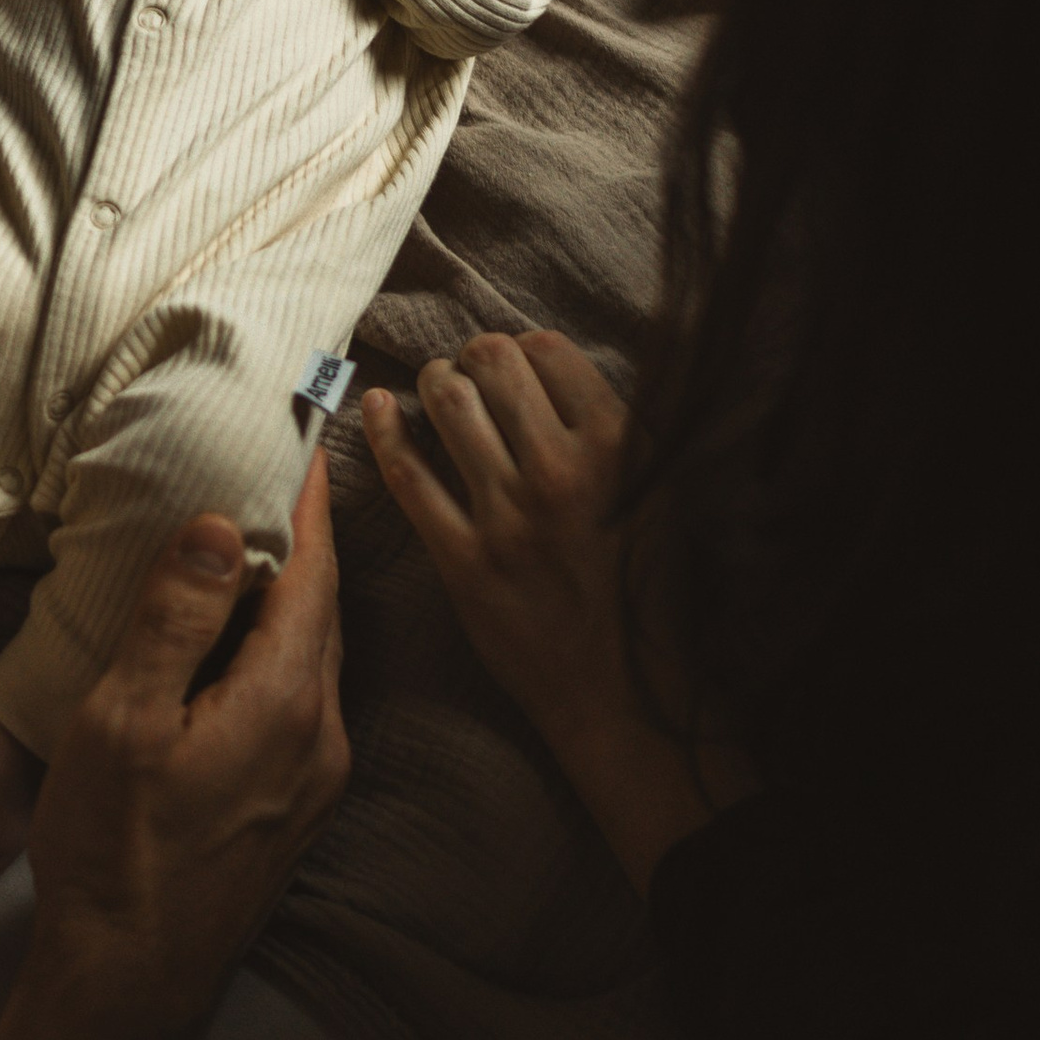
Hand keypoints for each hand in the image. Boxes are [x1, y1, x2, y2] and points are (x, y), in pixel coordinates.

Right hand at [25, 459, 348, 1039]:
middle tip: (276, 477)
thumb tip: (222, 525)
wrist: (131, 979)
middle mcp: (323, 735)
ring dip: (289, 600)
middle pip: (324, 611)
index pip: (315, 572)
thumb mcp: (124, 718)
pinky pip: (299, 700)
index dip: (308, 501)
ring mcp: (316, 777)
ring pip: (314, 659)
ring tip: (251, 546)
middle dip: (303, 543)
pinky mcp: (295, 806)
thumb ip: (178, 618)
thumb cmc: (114, 849)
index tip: (305, 437)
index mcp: (287, 700)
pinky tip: (236, 646)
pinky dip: (277, 652)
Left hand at [362, 330, 636, 750]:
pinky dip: (386, 432)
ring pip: (447, 405)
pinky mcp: (464, 561)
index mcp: (619, 446)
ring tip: (436, 389)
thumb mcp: (662, 494)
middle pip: (492, 364)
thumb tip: (562, 377)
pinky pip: (409, 477)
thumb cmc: (653, 594)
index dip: (523, 348)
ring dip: (433, 383)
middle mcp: (562, 471)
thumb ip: (619, 435)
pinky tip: (378, 407)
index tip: (516, 364)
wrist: (626, 692)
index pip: (548, 351)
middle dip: (472, 356)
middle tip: (470, 372)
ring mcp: (507, 516)